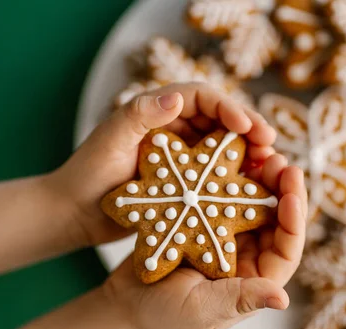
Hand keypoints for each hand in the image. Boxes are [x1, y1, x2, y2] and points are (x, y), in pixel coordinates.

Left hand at [48, 82, 276, 246]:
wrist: (75, 214)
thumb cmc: (86, 175)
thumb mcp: (109, 141)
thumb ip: (139, 115)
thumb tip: (177, 98)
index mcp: (157, 111)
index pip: (202, 97)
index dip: (229, 107)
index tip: (248, 126)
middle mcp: (173, 128)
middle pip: (220, 121)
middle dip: (248, 129)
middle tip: (270, 146)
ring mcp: (181, 155)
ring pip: (223, 147)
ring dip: (247, 153)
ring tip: (269, 167)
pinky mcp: (185, 181)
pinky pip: (216, 174)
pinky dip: (236, 177)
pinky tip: (253, 188)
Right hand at [101, 155, 307, 328]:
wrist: (125, 304)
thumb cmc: (163, 316)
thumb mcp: (202, 309)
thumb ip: (239, 299)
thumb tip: (283, 299)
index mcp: (254, 280)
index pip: (286, 251)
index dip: (294, 223)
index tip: (292, 194)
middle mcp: (246, 257)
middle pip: (275, 221)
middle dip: (282, 191)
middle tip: (280, 162)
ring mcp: (226, 237)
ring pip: (253, 204)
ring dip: (259, 179)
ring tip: (261, 154)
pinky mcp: (206, 223)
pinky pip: (224, 197)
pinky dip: (230, 178)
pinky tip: (230, 157)